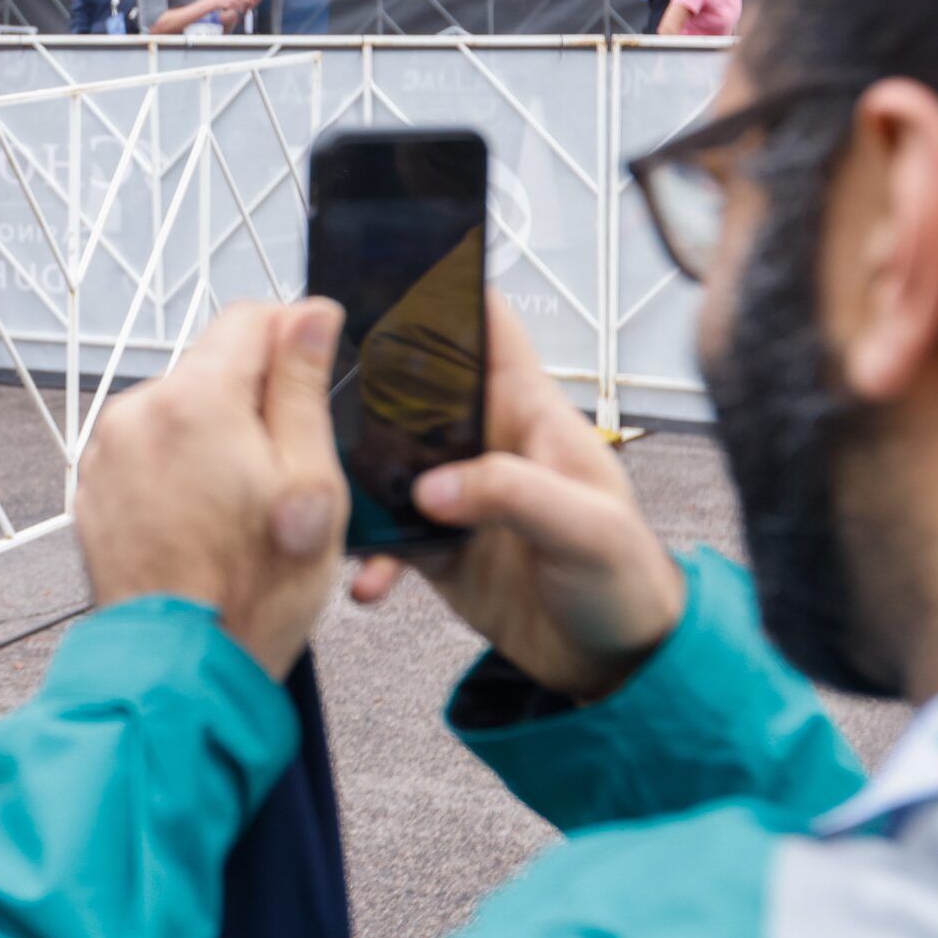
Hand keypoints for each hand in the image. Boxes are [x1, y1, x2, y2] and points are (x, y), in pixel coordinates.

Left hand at [75, 300, 347, 676]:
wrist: (179, 667)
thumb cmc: (252, 590)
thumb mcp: (310, 482)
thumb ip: (303, 386)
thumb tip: (311, 315)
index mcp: (195, 400)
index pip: (248, 318)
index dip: (292, 338)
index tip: (312, 373)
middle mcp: (137, 413)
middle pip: (209, 368)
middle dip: (252, 402)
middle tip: (282, 472)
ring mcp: (105, 452)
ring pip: (177, 412)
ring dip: (211, 438)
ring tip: (239, 509)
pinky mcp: (91, 489)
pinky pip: (145, 453)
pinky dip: (175, 471)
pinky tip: (201, 523)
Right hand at [349, 292, 684, 703]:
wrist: (615, 664)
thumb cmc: (626, 581)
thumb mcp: (586, 528)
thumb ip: (511, 495)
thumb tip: (430, 488)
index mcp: (530, 416)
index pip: (490, 333)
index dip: (446, 295)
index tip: (390, 273)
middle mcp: (486, 445)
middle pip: (414, 391)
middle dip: (365, 387)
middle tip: (311, 386)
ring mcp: (458, 494)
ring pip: (385, 463)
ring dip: (354, 481)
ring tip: (323, 494)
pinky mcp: (437, 544)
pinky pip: (386, 536)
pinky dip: (369, 555)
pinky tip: (366, 578)